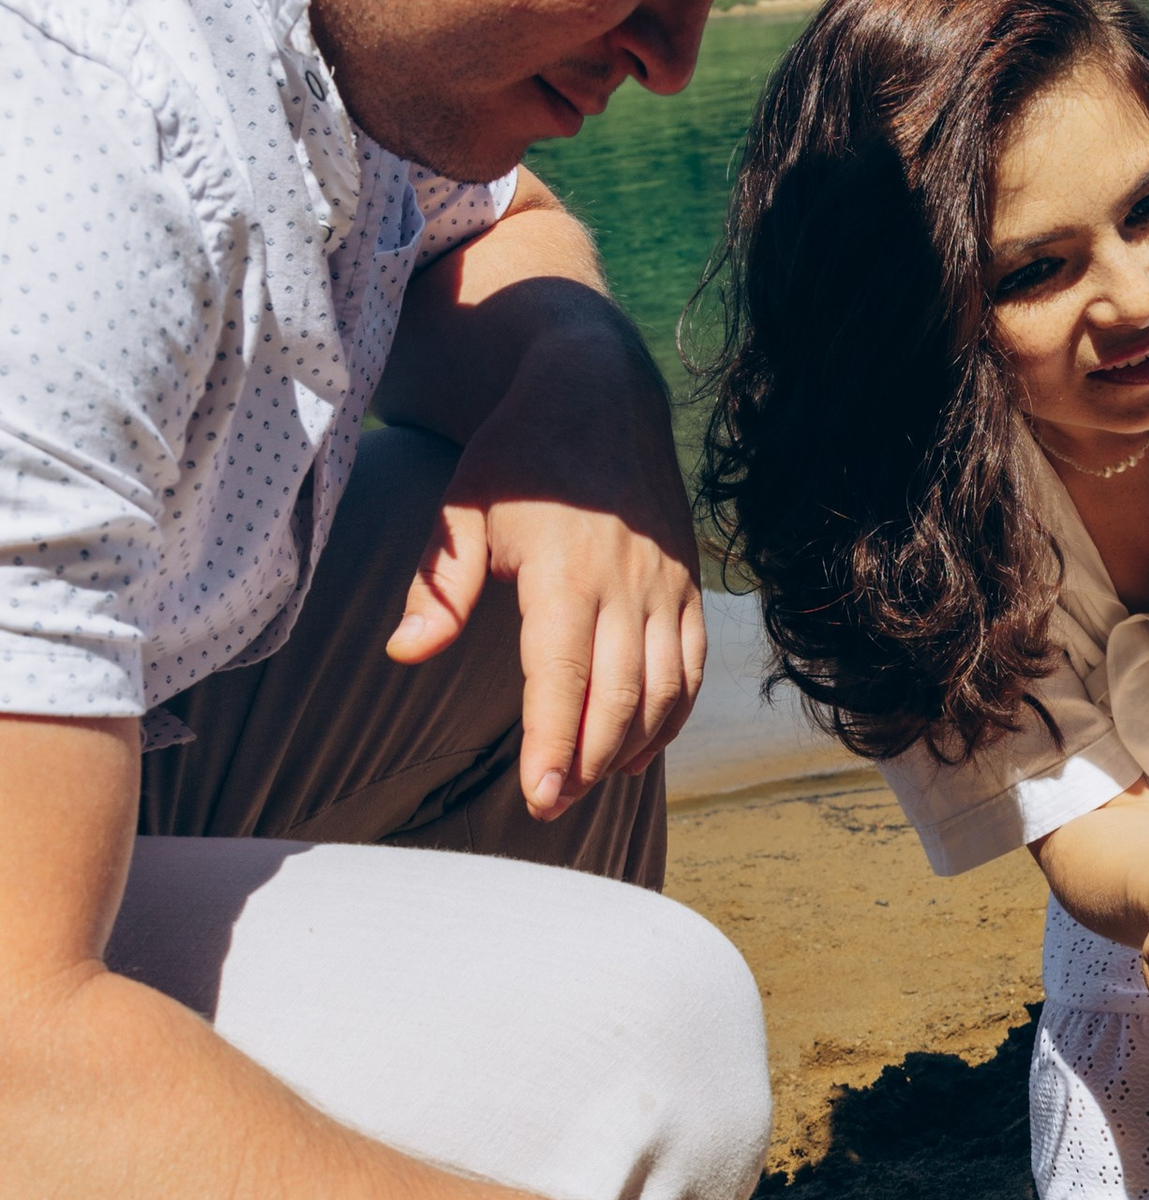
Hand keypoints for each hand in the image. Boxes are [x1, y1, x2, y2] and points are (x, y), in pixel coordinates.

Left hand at [386, 332, 706, 816]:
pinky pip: (691, 668)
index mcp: (566, 571)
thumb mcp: (463, 507)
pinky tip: (640, 750)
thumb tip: (406, 653)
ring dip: (630, 748)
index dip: (553, 746)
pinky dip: (672, 718)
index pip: (562, 679)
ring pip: (663, 692)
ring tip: (590, 782)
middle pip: (619, 699)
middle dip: (589, 765)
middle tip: (553, 806)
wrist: (598, 392)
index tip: (541, 799)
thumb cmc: (519, 454)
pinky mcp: (688, 586)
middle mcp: (627, 585)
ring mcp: (666, 586)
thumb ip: (441, 586)